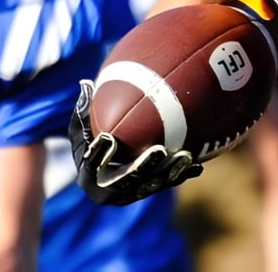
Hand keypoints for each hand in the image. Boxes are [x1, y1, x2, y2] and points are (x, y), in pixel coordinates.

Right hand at [69, 79, 202, 204]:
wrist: (99, 171)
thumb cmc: (89, 141)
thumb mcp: (80, 128)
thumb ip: (83, 109)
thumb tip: (85, 83)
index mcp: (87, 175)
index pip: (91, 164)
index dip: (99, 153)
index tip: (109, 137)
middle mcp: (107, 191)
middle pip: (125, 180)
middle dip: (142, 167)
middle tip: (159, 150)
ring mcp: (129, 194)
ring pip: (150, 185)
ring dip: (168, 172)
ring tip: (185, 156)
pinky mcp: (147, 193)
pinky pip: (165, 185)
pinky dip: (180, 176)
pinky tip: (196, 166)